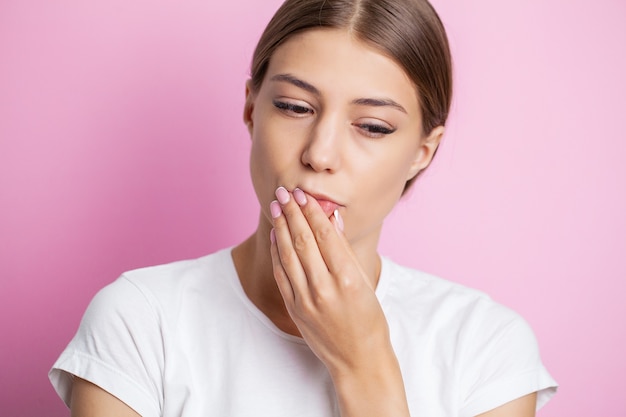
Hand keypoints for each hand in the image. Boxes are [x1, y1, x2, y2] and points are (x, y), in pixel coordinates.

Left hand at [268, 186, 390, 375]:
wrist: (359, 359)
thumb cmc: (370, 319)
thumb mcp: (365, 282)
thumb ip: (346, 250)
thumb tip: (333, 218)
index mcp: (348, 279)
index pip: (325, 235)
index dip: (312, 211)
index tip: (304, 194)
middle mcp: (325, 288)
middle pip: (303, 240)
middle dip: (292, 212)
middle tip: (284, 192)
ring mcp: (307, 300)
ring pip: (288, 255)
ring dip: (281, 227)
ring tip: (276, 206)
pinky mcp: (295, 310)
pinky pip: (282, 275)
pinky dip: (277, 252)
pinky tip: (275, 235)